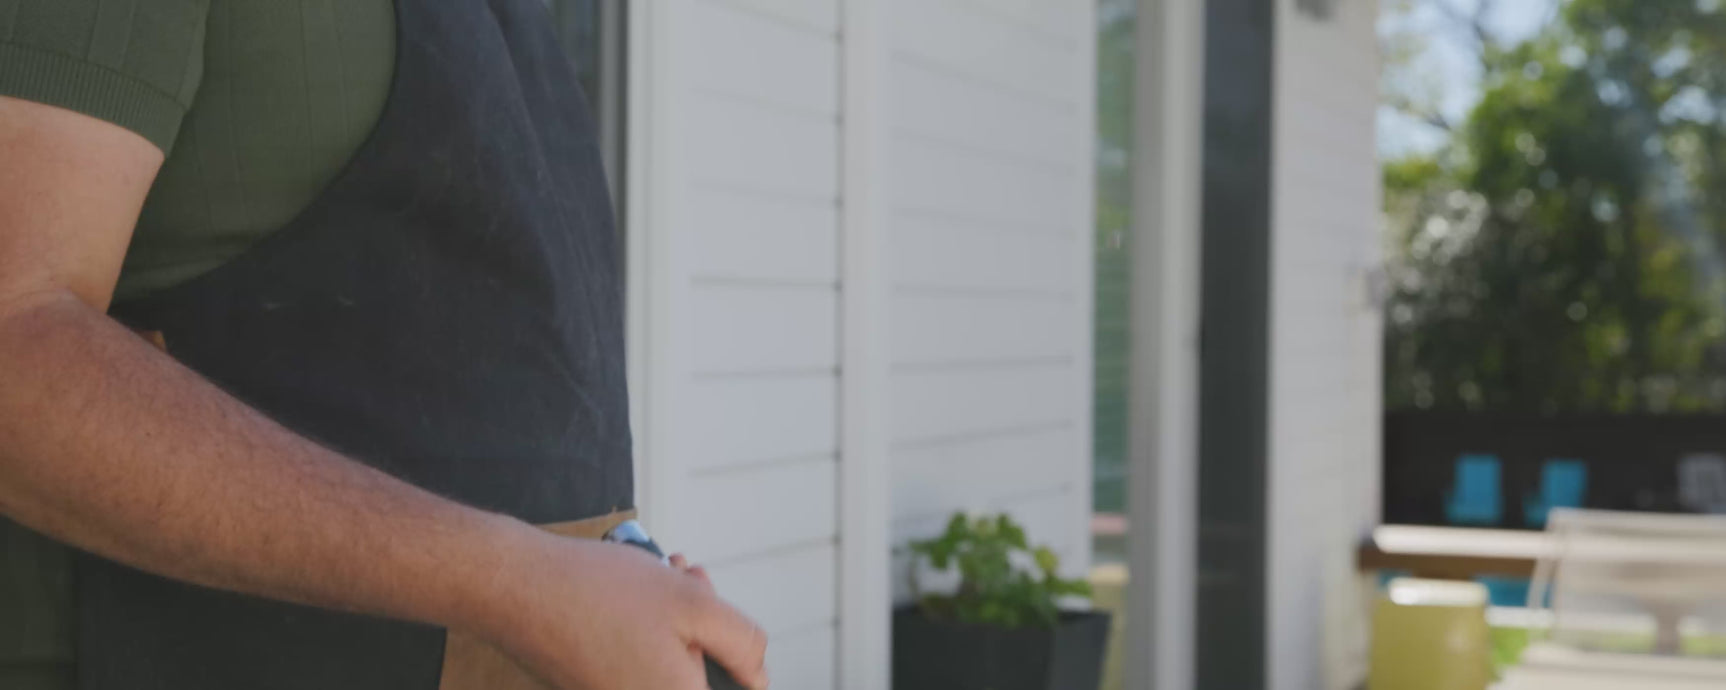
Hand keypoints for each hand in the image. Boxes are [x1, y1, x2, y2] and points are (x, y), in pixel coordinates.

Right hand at [474, 531, 768, 689]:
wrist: (513, 586)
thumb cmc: (597, 593)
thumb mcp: (694, 604)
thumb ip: (742, 643)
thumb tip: (759, 674)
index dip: (741, 667)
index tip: (727, 636)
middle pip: (698, 675)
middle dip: (708, 627)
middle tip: (698, 582)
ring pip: (669, 660)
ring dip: (678, 618)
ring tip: (666, 574)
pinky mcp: (591, 682)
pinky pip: (637, 658)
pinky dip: (649, 623)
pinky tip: (642, 584)